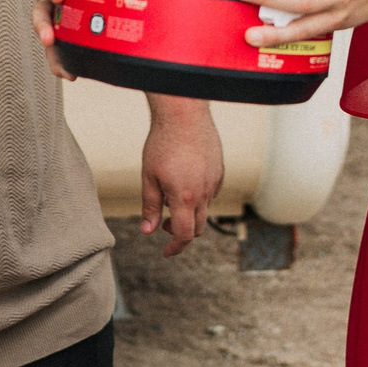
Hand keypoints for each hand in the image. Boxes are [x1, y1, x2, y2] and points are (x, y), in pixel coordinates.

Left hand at [140, 95, 225, 255]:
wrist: (184, 114)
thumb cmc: (163, 143)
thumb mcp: (149, 177)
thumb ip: (150, 206)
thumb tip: (148, 231)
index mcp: (184, 198)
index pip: (184, 235)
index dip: (175, 247)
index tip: (166, 252)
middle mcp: (204, 193)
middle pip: (198, 227)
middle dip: (182, 233)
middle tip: (164, 226)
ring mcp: (214, 181)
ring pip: (205, 209)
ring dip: (191, 214)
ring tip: (171, 199)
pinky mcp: (220, 169)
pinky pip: (211, 193)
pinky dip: (199, 198)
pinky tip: (185, 183)